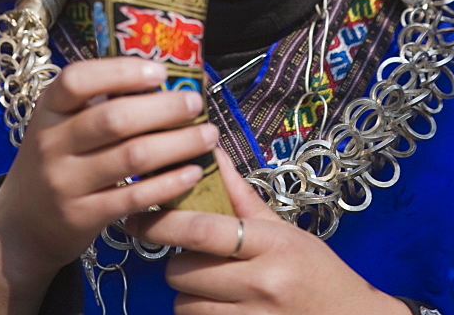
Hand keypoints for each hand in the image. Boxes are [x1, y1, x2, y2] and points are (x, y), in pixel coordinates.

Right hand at [0, 57, 216, 290]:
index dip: (121, 71)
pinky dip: (168, 183)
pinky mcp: (82, 216)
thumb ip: (101, 99)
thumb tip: (165, 76)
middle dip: (163, 108)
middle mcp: (52, 143)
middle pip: (114, 119)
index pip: (77, 80)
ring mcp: (65, 182)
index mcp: (49, 108)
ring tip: (207, 135)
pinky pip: (134, 197)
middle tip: (195, 103)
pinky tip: (192, 172)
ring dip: (177, 144)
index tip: (160, 71)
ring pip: (131, 157)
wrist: (23, 222)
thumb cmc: (58, 157)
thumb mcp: (63, 122)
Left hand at [126, 149, 406, 314]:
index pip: (204, 230)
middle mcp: (261, 284)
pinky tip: (219, 307)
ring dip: (188, 296)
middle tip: (195, 258)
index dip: (164, 222)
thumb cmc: (317, 272)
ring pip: (185, 306)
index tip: (137, 215)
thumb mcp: (285, 230)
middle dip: (178, 264)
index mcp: (272, 244)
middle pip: (184, 272)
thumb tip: (212, 154)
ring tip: (213, 288)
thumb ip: (242, 197)